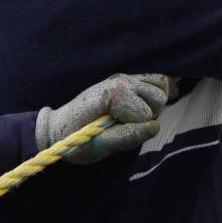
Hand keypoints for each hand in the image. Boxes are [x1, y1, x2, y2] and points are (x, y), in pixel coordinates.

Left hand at [36, 73, 174, 164]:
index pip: (146, 114)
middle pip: (158, 98)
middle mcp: (121, 80)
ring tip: (133, 116)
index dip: (135, 129)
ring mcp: (126, 77)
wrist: (59, 127)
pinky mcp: (129, 79)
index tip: (114, 134)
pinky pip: (159, 80)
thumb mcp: (97, 146)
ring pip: (162, 87)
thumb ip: (127, 138)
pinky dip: (161, 91)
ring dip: (154, 105)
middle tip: (126, 126)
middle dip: (148, 116)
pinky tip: (151, 104)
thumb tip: (156, 128)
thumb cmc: (75, 139)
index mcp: (112, 93)